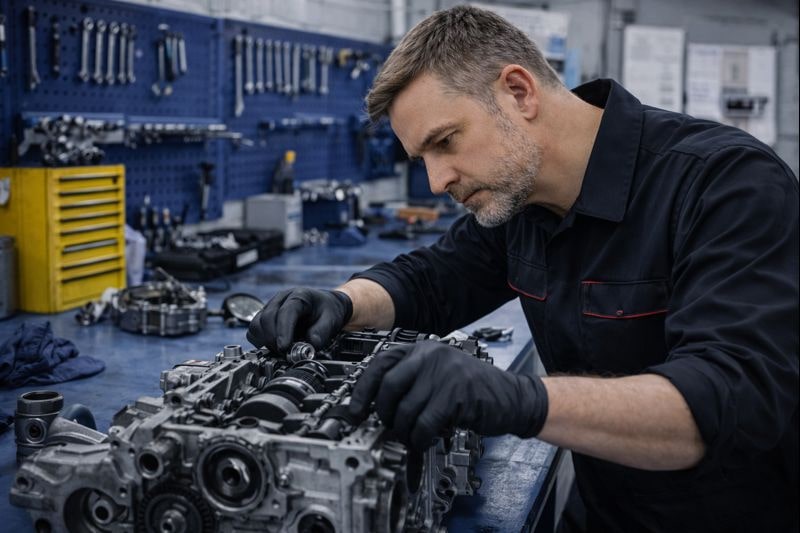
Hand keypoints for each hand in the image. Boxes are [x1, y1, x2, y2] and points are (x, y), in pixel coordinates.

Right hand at [246, 288, 352, 352]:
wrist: (324, 306)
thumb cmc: (327, 311)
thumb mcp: (331, 320)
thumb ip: (322, 332)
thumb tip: (311, 345)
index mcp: (299, 296)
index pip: (286, 311)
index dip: (283, 330)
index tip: (284, 348)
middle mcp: (281, 299)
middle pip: (267, 318)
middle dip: (274, 339)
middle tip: (285, 353)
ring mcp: (271, 307)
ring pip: (256, 324)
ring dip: (265, 341)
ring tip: (281, 350)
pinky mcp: (265, 317)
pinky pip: (254, 330)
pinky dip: (260, 341)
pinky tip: (273, 346)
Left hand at [348, 340, 548, 449]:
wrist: (511, 397)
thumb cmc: (471, 390)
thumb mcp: (438, 375)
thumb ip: (410, 382)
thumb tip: (373, 406)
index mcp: (421, 348)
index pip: (380, 364)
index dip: (362, 390)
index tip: (354, 411)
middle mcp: (430, 356)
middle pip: (388, 386)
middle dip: (383, 413)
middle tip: (389, 427)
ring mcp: (444, 373)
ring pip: (405, 409)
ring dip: (404, 431)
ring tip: (411, 437)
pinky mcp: (456, 395)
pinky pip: (424, 423)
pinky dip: (420, 438)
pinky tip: (425, 441)